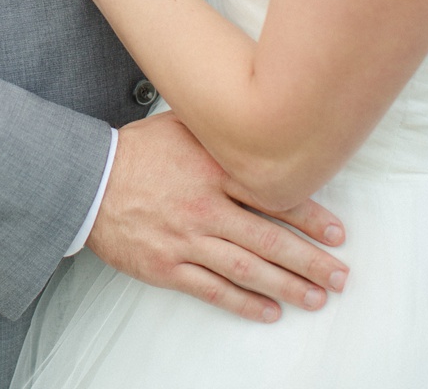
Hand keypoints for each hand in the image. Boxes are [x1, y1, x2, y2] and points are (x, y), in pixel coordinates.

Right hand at [87, 111, 349, 322]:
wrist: (87, 182)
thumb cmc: (136, 153)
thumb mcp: (182, 127)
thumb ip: (221, 131)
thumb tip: (258, 117)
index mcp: (212, 172)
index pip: (272, 197)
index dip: (310, 218)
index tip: (337, 234)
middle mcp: (205, 208)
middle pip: (269, 240)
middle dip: (310, 261)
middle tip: (340, 275)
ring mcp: (186, 240)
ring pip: (247, 269)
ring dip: (287, 286)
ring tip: (317, 297)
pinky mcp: (166, 266)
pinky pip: (213, 289)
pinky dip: (244, 303)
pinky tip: (269, 310)